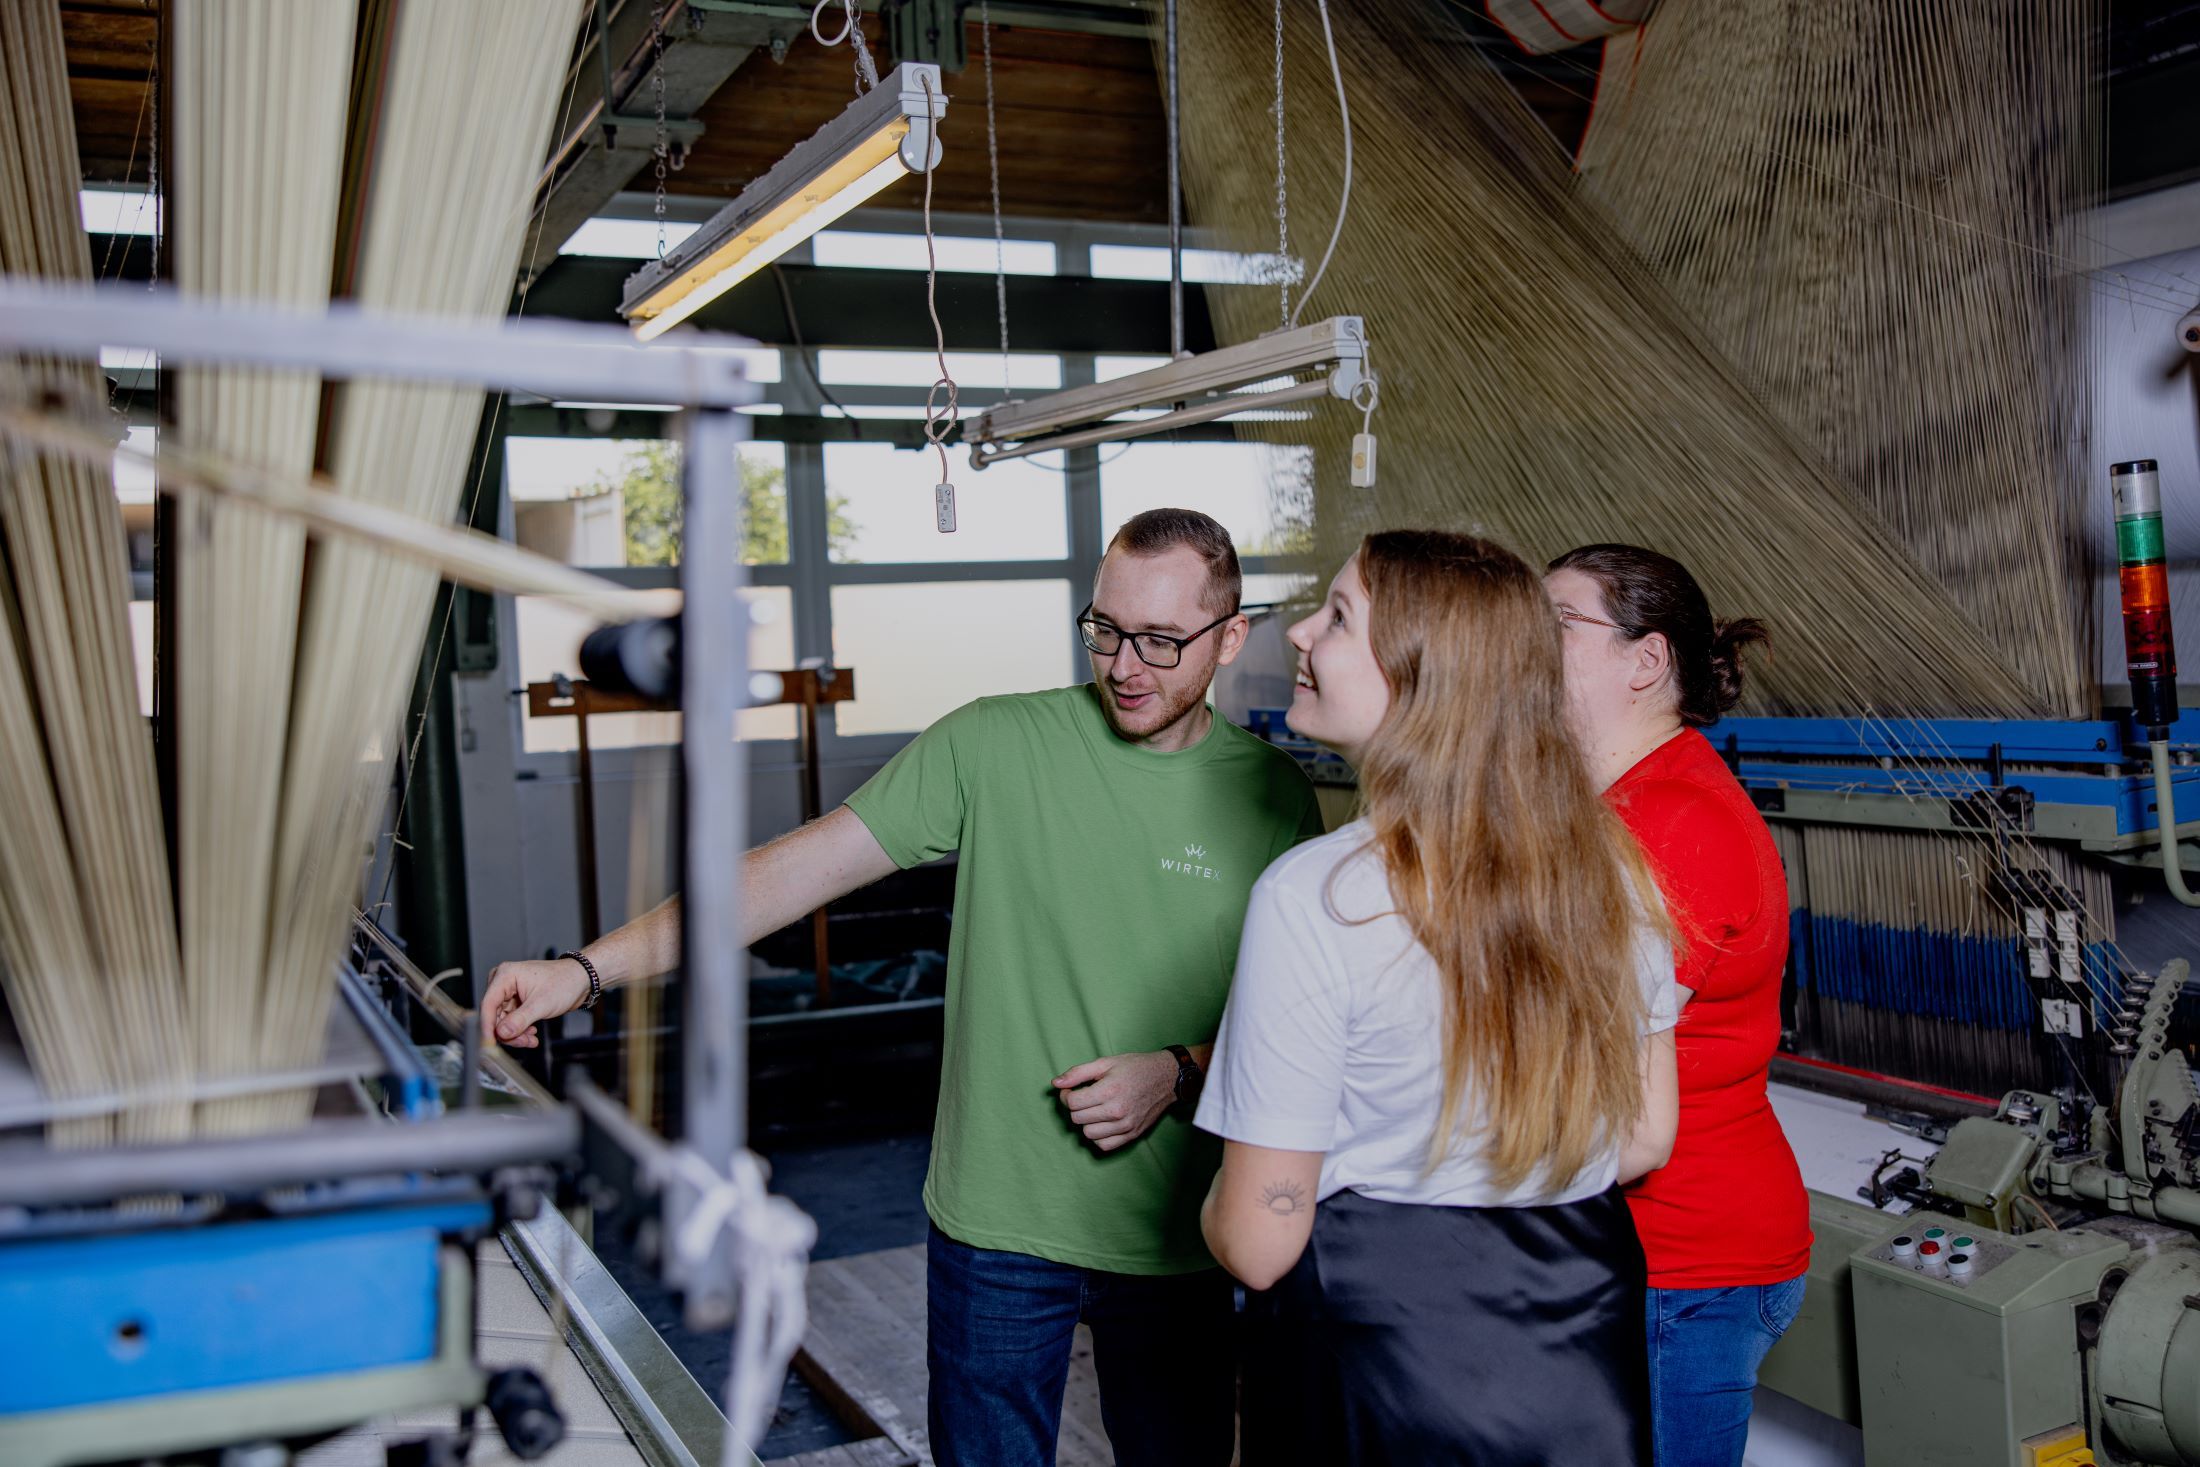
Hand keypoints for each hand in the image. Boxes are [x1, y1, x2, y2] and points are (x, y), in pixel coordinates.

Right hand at [481, 958, 591, 1048]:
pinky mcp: (516, 1001)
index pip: (488, 1004)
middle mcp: (504, 982)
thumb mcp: (541, 1004)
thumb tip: (502, 1033)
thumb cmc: (565, 982)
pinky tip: (531, 1034)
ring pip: (502, 1021)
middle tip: (523, 1042)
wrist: (580, 980)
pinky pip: (510, 1021)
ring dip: (515, 1034)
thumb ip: (520, 1020)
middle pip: (494, 1015)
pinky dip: (519, 1030)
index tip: (489, 1043)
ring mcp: (509, 992)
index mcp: (506, 975)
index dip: (487, 1026)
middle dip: (508, 1032)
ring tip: (531, 1039)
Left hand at [1053, 1051, 1181, 1152]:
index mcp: (1109, 1090)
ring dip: (1086, 1122)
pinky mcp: (1132, 1135)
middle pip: (1078, 1119)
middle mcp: (1117, 1111)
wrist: (1167, 1078)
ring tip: (1095, 1109)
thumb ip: (1078, 1073)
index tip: (1071, 1090)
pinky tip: (1102, 1122)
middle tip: (1084, 1097)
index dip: (1066, 1095)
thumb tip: (1055, 1083)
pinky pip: (1104, 1145)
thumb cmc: (1136, 1068)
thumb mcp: (1106, 1063)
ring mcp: (1125, 1125)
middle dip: (1076, 1107)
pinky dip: (1098, 1136)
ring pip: (1088, 1134)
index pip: (1073, 1103)